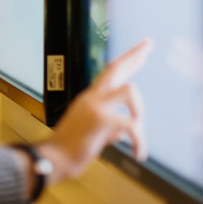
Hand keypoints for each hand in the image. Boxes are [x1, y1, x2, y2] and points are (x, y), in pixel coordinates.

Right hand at [38, 39, 151, 184]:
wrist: (54, 159)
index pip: (111, 73)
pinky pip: (132, 125)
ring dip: (140, 111)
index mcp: (90, 99)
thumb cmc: (70, 149)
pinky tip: (138, 153)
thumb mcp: (93, 132)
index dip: (128, 60)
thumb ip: (110, 125)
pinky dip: (140, 141)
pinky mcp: (100, 119)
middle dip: (134, 56)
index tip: (142, 49)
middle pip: (115, 67)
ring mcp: (95, 106)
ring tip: (137, 132)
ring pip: (130, 89)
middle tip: (148, 44)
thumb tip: (126, 129)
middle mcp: (91, 97)